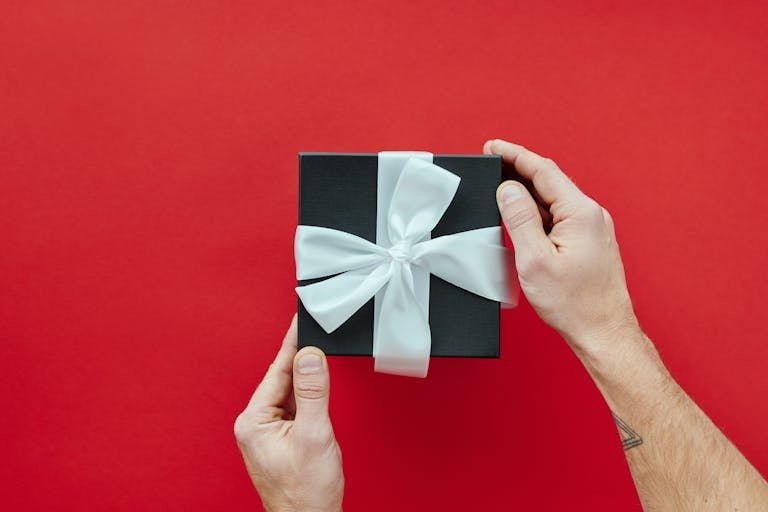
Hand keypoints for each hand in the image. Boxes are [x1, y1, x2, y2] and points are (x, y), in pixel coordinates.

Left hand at [234, 316, 343, 511]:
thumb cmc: (305, 492)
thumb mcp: (313, 435)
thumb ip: (312, 392)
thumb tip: (310, 356)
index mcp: (254, 421)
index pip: (276, 370)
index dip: (292, 343)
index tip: (300, 320)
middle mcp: (257, 424)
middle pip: (283, 378)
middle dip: (301, 356)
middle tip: (315, 329)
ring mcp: (269, 432)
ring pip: (291, 392)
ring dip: (306, 376)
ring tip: (320, 353)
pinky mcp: (283, 439)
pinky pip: (296, 406)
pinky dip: (309, 394)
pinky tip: (318, 386)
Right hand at [484, 139, 640, 357]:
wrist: (602, 331)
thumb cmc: (573, 303)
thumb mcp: (535, 259)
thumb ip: (520, 218)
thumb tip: (508, 189)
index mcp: (580, 213)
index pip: (543, 171)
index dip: (514, 155)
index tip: (493, 147)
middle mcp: (591, 215)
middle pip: (549, 181)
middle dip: (518, 169)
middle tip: (491, 161)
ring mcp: (592, 228)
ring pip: (553, 199)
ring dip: (526, 191)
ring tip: (499, 187)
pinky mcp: (588, 241)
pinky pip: (559, 216)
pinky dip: (537, 210)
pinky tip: (521, 215)